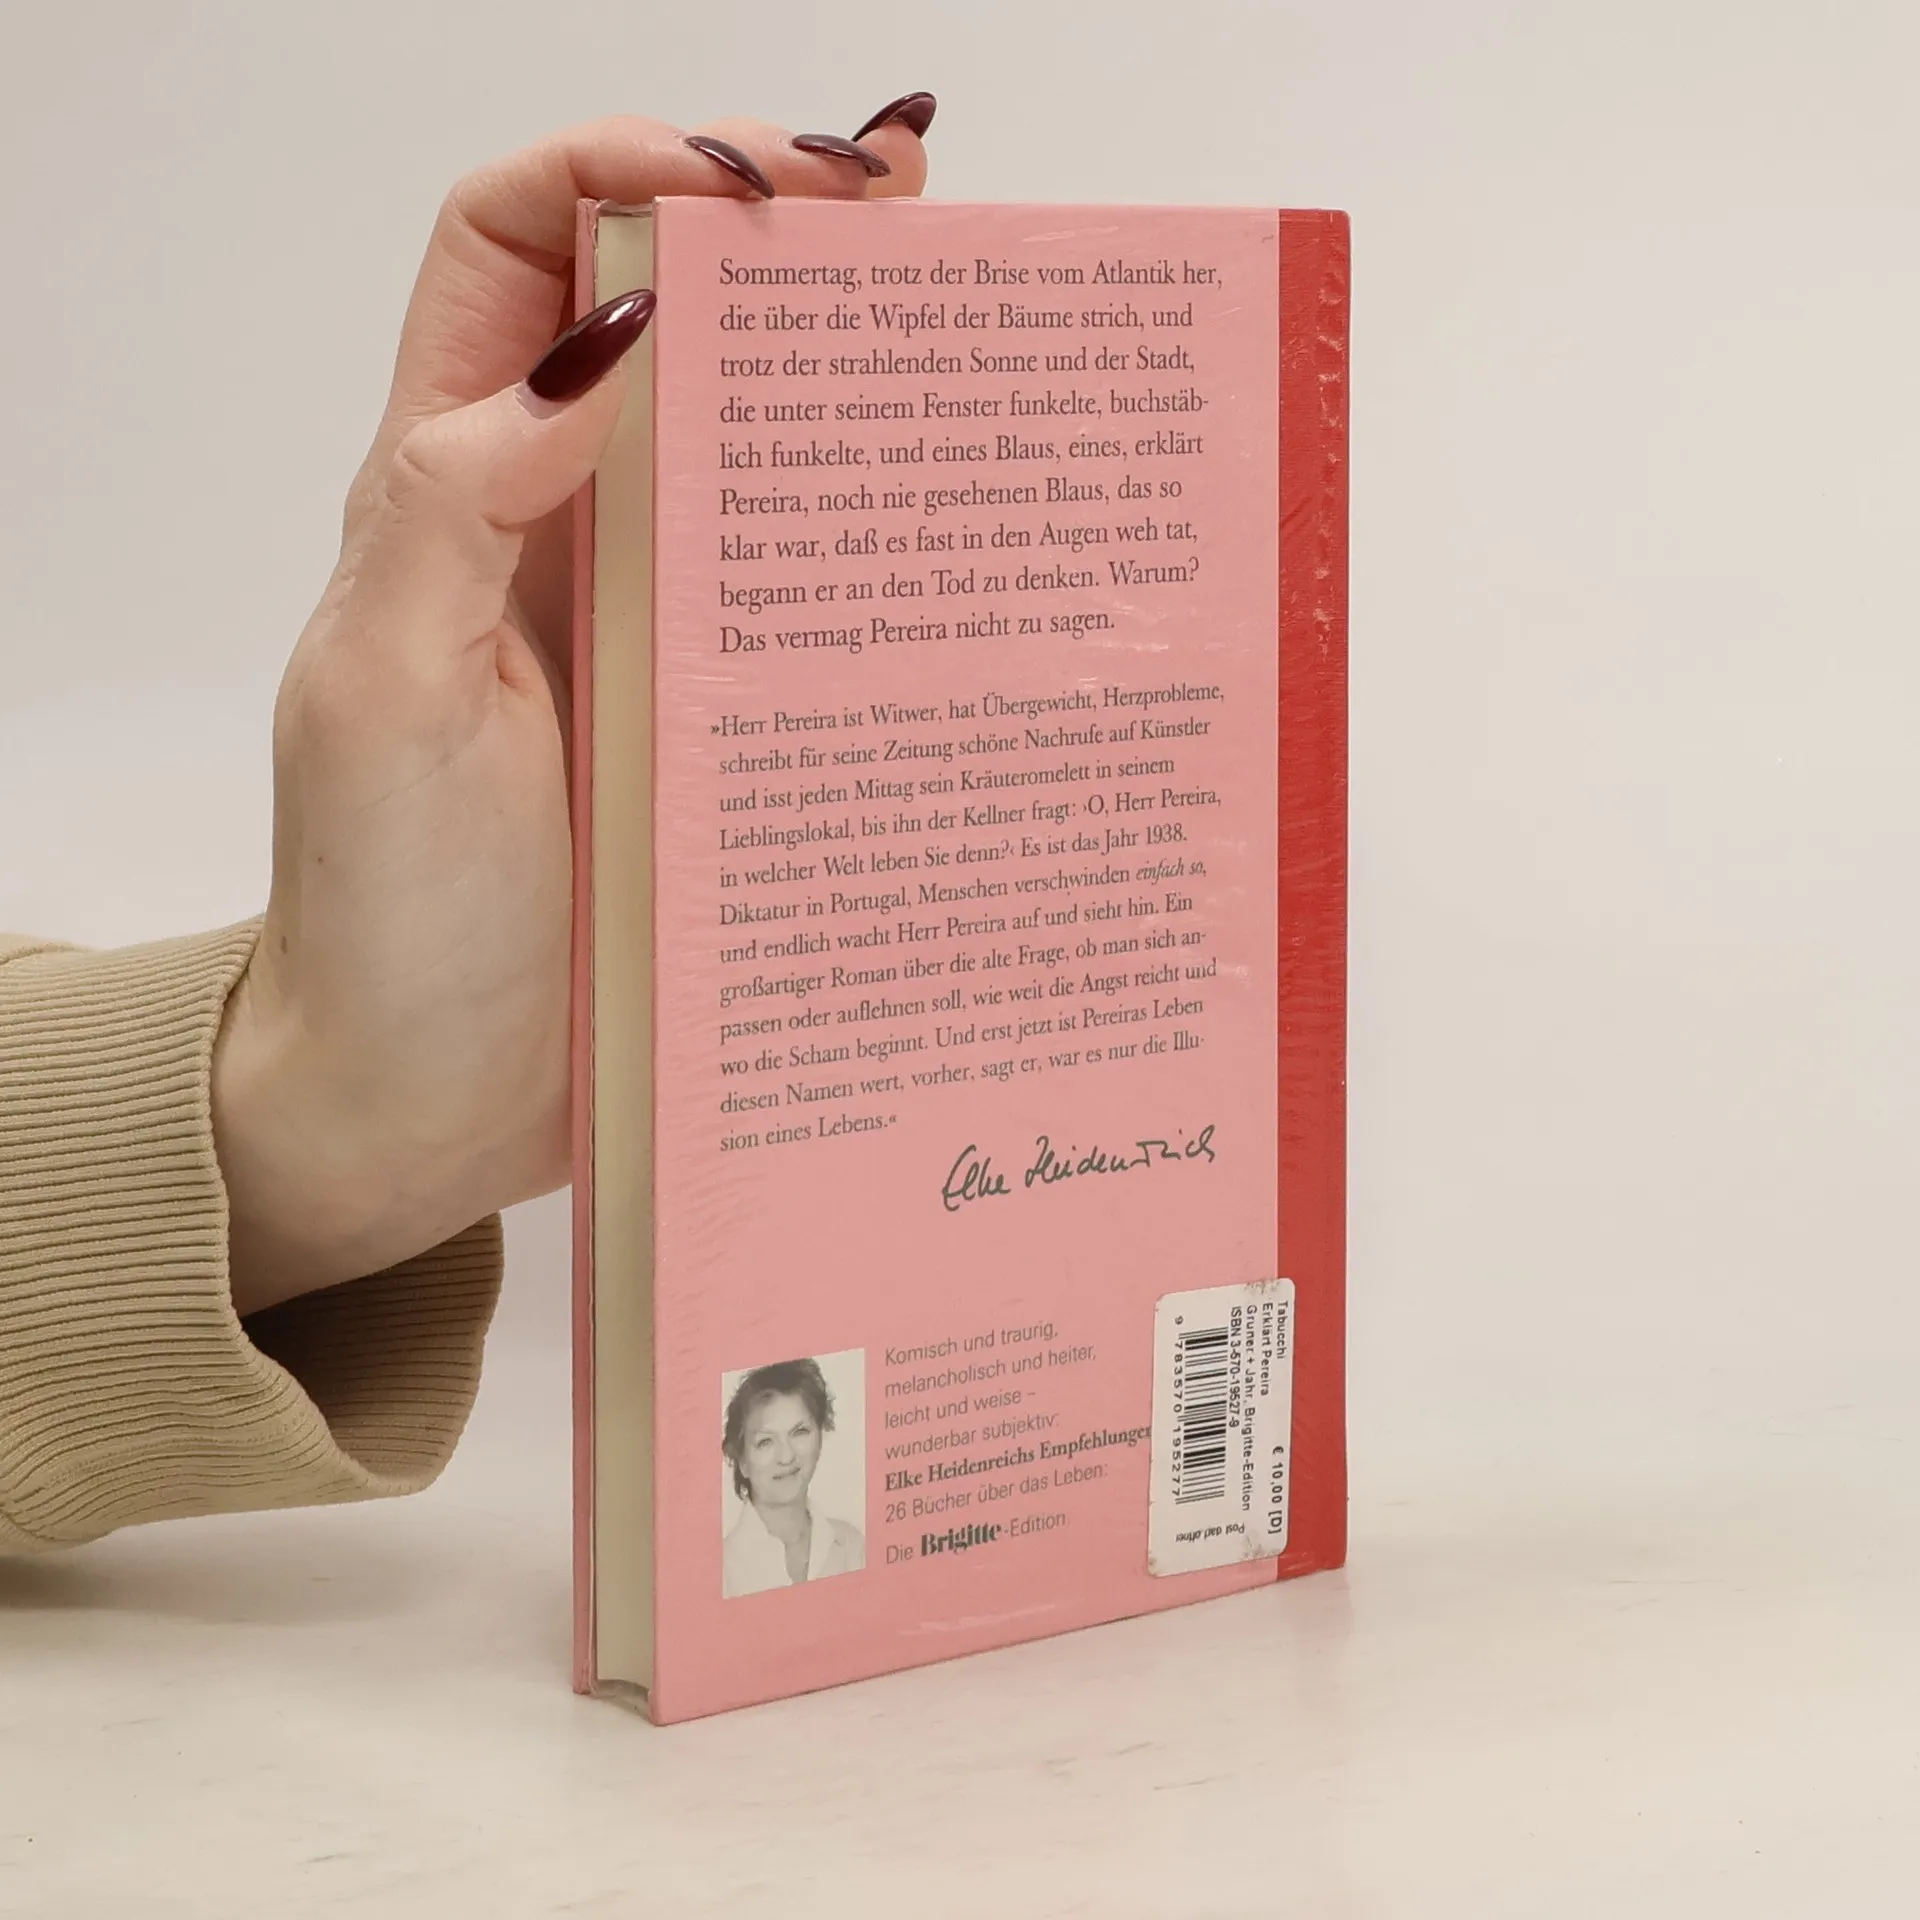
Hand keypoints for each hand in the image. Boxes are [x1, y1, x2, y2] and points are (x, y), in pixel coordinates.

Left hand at [211, 106, 932, 1315]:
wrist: (431, 1096)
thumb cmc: (384, 911)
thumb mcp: (382, 688)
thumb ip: (455, 503)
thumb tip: (610, 334)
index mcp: (454, 486)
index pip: (518, 245)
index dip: (623, 166)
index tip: (753, 181)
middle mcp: (566, 530)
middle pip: (672, 318)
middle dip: (785, 238)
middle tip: (916, 205)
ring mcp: (660, 627)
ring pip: (761, 449)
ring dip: (854, 373)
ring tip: (974, 327)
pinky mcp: (728, 724)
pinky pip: (813, 600)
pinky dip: (888, 545)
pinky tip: (976, 535)